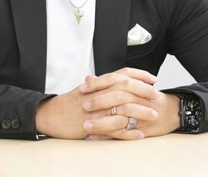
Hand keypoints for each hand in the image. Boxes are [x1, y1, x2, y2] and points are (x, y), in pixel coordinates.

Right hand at [35, 68, 166, 139]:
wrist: (51, 115)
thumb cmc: (68, 103)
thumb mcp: (85, 89)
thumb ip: (100, 83)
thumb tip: (113, 78)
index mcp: (99, 84)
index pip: (123, 74)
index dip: (140, 75)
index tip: (153, 79)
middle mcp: (99, 94)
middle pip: (127, 89)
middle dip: (144, 92)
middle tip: (157, 97)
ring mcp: (97, 110)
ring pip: (124, 108)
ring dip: (141, 112)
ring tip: (153, 116)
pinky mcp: (95, 125)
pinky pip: (116, 129)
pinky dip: (129, 132)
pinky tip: (140, 134)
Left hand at [80, 68, 180, 139]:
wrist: (172, 111)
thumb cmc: (148, 98)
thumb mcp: (131, 86)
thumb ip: (109, 82)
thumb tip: (88, 78)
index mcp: (135, 84)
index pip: (115, 79)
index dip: (98, 83)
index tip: (83, 88)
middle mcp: (139, 96)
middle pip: (118, 95)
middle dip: (100, 100)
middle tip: (84, 105)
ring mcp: (142, 112)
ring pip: (121, 115)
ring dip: (102, 121)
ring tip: (86, 125)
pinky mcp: (142, 128)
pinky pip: (124, 133)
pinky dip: (109, 135)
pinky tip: (96, 137)